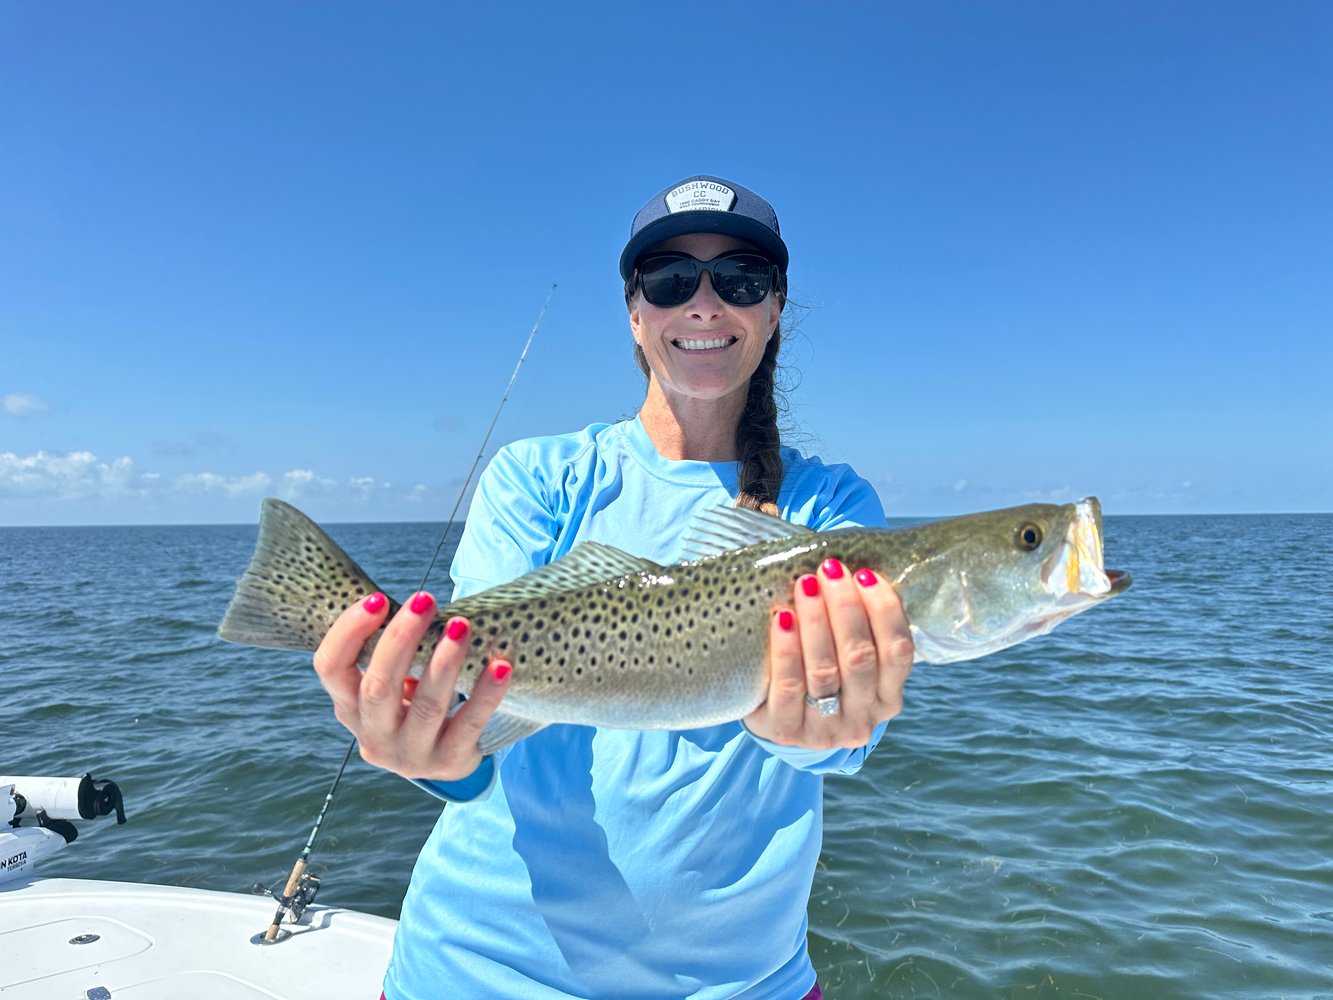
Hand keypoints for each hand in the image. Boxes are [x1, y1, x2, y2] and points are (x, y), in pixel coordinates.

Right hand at [311, 591, 510, 779]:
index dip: (348, 632)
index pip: (331, 669)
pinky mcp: (449, 762)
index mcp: (350, 708)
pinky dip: (486, 694)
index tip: (379, 599)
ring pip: (426, 706)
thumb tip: (415, 603)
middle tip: (425, 601)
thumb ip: (390, 654)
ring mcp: (411, 754)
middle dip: (401, 639)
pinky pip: (470, 724)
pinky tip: (501, 666)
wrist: (443, 762)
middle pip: (377, 687)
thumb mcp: (390, 687)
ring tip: (462, 626)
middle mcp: (373, 735)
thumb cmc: (412, 707)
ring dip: (445, 662)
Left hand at [744, 559, 913, 749]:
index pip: (899, 653)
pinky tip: (783, 618)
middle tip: (829, 571)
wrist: (774, 716)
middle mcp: (862, 720)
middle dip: (846, 608)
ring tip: (806, 585)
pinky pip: (789, 686)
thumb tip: (852, 567)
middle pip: (860, 658)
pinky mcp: (787, 732)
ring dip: (816, 621)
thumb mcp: (846, 655)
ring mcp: (825, 731)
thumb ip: (858, 624)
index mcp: (888, 699)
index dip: (885, 611)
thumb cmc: (817, 669)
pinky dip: (787, 649)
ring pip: (824, 671)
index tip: (865, 574)